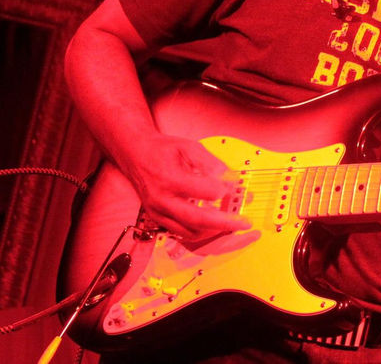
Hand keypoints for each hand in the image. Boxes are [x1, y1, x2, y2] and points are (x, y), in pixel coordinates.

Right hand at [123, 132, 249, 240]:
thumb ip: (210, 162)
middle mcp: (162, 200)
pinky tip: (213, 224)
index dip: (223, 190)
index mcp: (170, 179)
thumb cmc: (163, 151)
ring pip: (190, 232)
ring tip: (231, 223)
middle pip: (198, 219)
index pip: (203, 191)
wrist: (136, 155)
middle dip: (225, 223)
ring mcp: (158, 212)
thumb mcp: (189, 147)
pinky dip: (200, 231)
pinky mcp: (158, 219)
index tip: (234, 187)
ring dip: (214, 230)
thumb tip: (227, 177)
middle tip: (244, 222)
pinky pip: (182, 233)